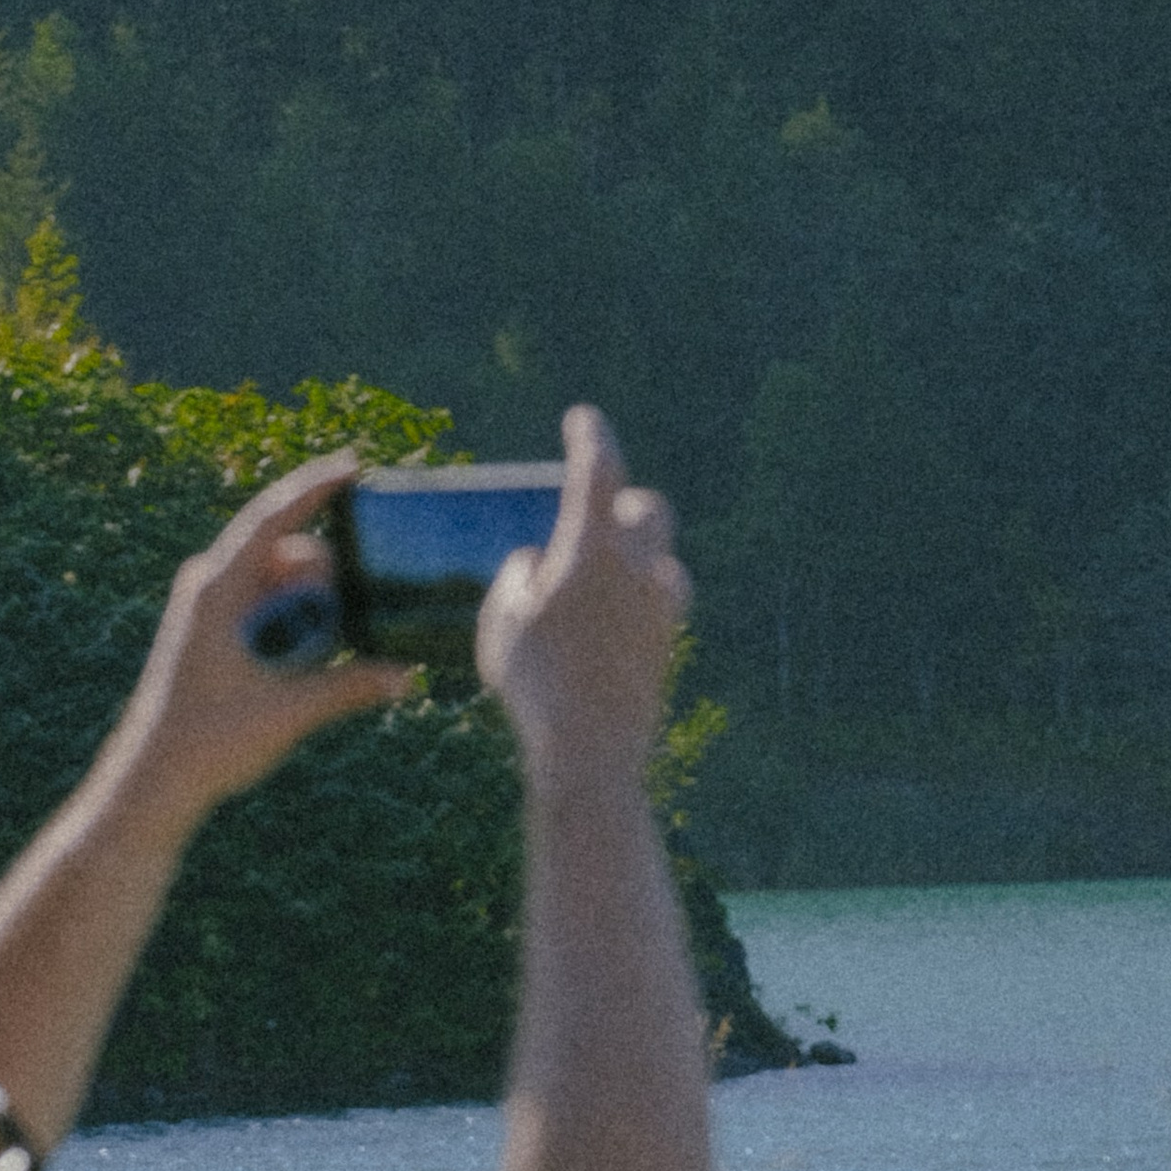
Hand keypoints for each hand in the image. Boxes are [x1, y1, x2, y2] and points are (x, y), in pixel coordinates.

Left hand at [105, 452, 414, 820]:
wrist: (155, 779)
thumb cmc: (209, 742)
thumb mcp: (289, 711)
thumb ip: (349, 687)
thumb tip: (405, 675)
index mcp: (219, 588)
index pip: (273, 518)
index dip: (315, 488)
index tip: (355, 467)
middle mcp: (211, 586)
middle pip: (288, 553)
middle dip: (327, 577)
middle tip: (354, 615)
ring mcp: (210, 607)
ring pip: (280, 583)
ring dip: (313, 607)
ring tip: (328, 651)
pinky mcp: (214, 631)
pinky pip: (267, 607)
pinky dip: (295, 622)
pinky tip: (313, 657)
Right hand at [476, 406, 688, 789]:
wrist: (592, 751)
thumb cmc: (535, 684)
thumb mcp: (501, 622)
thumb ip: (517, 576)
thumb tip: (536, 560)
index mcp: (592, 547)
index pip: (597, 469)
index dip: (590, 437)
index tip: (582, 419)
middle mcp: (637, 565)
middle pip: (647, 507)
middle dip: (624, 501)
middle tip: (596, 512)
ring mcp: (661, 604)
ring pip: (661, 554)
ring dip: (636, 552)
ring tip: (604, 574)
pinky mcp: (670, 640)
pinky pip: (663, 600)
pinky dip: (641, 596)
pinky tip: (615, 620)